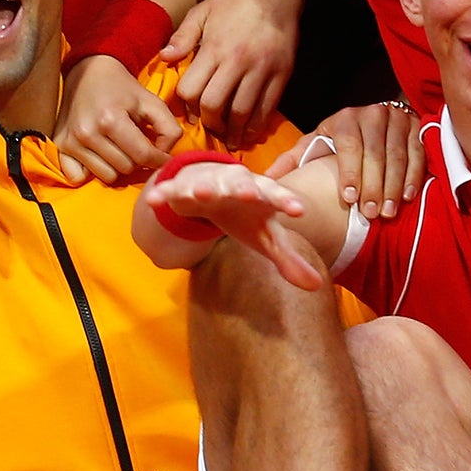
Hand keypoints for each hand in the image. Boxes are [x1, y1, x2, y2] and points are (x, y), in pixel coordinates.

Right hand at [56, 53, 184, 183]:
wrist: (88, 71)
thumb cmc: (122, 88)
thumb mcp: (151, 101)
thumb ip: (169, 128)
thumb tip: (165, 156)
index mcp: (111, 119)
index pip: (143, 156)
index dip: (159, 160)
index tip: (163, 157)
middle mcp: (88, 133)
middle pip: (126, 168)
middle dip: (136, 159)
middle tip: (136, 144)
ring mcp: (71, 141)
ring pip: (107, 176)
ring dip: (117, 166)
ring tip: (118, 146)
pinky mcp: (60, 146)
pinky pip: (78, 178)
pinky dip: (90, 171)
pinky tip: (98, 155)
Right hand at [139, 161, 323, 290]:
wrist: (211, 188)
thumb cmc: (245, 214)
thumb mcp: (266, 236)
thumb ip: (288, 259)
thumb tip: (316, 286)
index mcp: (262, 195)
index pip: (278, 197)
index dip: (287, 202)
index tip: (298, 210)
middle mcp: (237, 184)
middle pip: (243, 184)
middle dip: (244, 188)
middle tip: (247, 194)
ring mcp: (209, 184)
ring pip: (207, 184)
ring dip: (203, 188)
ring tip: (200, 194)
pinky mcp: (183, 188)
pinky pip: (173, 190)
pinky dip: (164, 193)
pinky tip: (154, 200)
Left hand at [166, 0, 302, 143]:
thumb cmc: (233, 3)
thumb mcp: (202, 12)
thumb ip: (182, 37)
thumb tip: (164, 58)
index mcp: (213, 48)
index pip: (191, 90)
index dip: (187, 106)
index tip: (191, 111)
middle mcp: (237, 61)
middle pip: (215, 105)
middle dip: (209, 122)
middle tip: (210, 127)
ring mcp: (261, 70)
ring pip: (242, 112)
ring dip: (233, 132)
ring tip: (229, 139)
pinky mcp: (281, 75)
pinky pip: (267, 109)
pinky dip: (257, 127)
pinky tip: (250, 133)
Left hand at [268, 100, 422, 215]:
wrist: (374, 124)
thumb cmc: (337, 144)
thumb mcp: (314, 147)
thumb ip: (292, 162)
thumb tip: (262, 180)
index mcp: (344, 118)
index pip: (349, 144)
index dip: (350, 171)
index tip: (348, 198)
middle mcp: (372, 114)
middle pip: (375, 152)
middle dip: (373, 185)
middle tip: (370, 214)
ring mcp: (397, 118)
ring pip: (397, 155)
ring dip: (392, 185)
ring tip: (387, 212)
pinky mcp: (417, 127)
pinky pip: (418, 153)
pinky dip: (412, 176)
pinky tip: (406, 197)